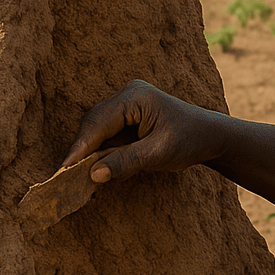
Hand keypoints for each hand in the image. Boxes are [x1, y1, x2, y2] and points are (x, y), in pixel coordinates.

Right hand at [61, 79, 222, 182]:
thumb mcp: (160, 154)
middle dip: (81, 151)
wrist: (210, 137)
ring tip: (75, 177)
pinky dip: (100, 153)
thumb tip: (93, 175)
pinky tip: (94, 170)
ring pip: (96, 130)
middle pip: (93, 124)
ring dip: (88, 153)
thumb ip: (126, 162)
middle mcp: (126, 95)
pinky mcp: (126, 118)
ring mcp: (125, 105)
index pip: (99, 122)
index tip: (65, 170)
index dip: (81, 147)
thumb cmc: (190, 140)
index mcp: (135, 96)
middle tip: (66, 178)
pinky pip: (106, 135)